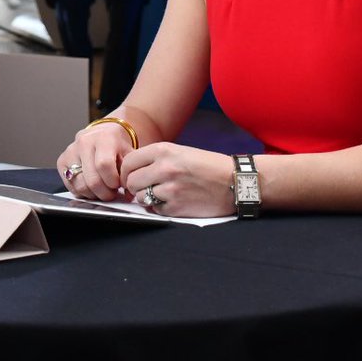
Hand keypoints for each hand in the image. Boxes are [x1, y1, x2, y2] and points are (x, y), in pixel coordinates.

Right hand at [56, 122, 134, 200]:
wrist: (104, 133)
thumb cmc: (117, 145)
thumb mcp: (129, 154)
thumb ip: (129, 173)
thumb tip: (129, 194)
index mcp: (103, 137)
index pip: (104, 165)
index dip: (112, 181)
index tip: (118, 185)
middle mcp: (84, 142)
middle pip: (92, 180)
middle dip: (105, 192)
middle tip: (112, 192)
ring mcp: (70, 151)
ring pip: (80, 185)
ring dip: (94, 194)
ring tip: (102, 189)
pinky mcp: (62, 161)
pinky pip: (71, 186)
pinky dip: (82, 192)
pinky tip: (91, 186)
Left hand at [118, 143, 234, 217]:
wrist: (235, 181)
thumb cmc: (207, 166)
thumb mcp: (180, 152)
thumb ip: (156, 159)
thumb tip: (131, 172)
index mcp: (163, 150)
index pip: (129, 162)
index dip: (126, 171)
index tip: (130, 177)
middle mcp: (164, 168)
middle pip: (131, 181)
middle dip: (133, 187)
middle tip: (143, 188)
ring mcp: (170, 189)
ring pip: (141, 197)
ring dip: (147, 198)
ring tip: (161, 194)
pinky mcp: (177, 207)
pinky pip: (156, 210)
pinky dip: (160, 208)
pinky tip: (172, 202)